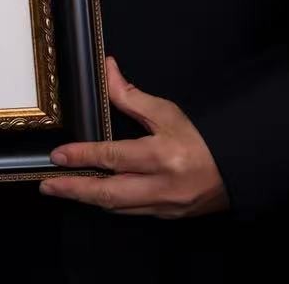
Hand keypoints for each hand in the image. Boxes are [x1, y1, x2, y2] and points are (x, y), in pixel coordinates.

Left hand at [40, 58, 227, 216]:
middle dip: (74, 190)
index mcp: (162, 157)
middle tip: (48, 185)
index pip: (112, 157)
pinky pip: (133, 213)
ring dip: (88, 200)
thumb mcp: (168, 112)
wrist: (240, 168)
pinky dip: (112, 205)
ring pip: (118, 207)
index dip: (82, 156)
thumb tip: (107, 70)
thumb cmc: (204, 138)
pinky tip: (97, 198)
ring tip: (64, 190)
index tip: (57, 156)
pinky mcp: (169, 216)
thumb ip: (131, 96)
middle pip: (108, 194)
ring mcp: (166, 206)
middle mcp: (162, 186)